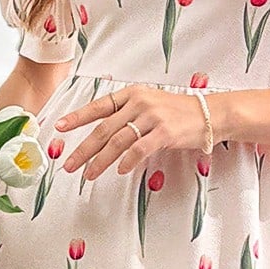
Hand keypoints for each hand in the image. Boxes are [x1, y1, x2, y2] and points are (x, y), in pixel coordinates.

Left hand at [54, 85, 213, 179]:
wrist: (210, 114)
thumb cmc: (179, 113)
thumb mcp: (150, 105)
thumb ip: (127, 115)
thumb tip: (102, 135)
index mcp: (132, 94)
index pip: (99, 107)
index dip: (77, 117)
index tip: (59, 127)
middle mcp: (139, 103)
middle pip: (103, 129)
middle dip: (83, 149)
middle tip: (69, 164)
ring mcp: (152, 117)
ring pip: (117, 142)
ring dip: (100, 161)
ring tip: (88, 174)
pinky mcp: (164, 132)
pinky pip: (139, 149)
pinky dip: (127, 161)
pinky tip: (120, 170)